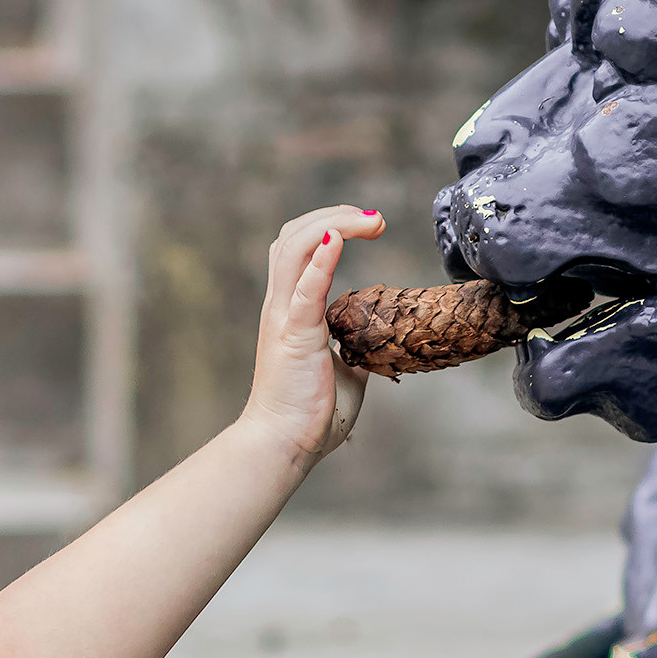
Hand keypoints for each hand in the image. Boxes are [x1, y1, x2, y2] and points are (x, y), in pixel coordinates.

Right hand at [242, 205, 382, 463]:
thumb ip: (352, 346)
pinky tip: (338, 237)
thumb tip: (372, 341)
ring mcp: (284, 317)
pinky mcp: (295, 334)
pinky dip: (322, 258)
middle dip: (335, 214)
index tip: (370, 225)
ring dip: (333, 224)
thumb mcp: (341, 369)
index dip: (331, 225)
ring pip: (295, 247)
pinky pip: (306, 287)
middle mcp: (281, 306)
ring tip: (369, 221)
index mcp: (290, 310)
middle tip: (375, 218)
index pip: (299, 248)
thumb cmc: (309, 413)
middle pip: (293, 235)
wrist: (284, 443)